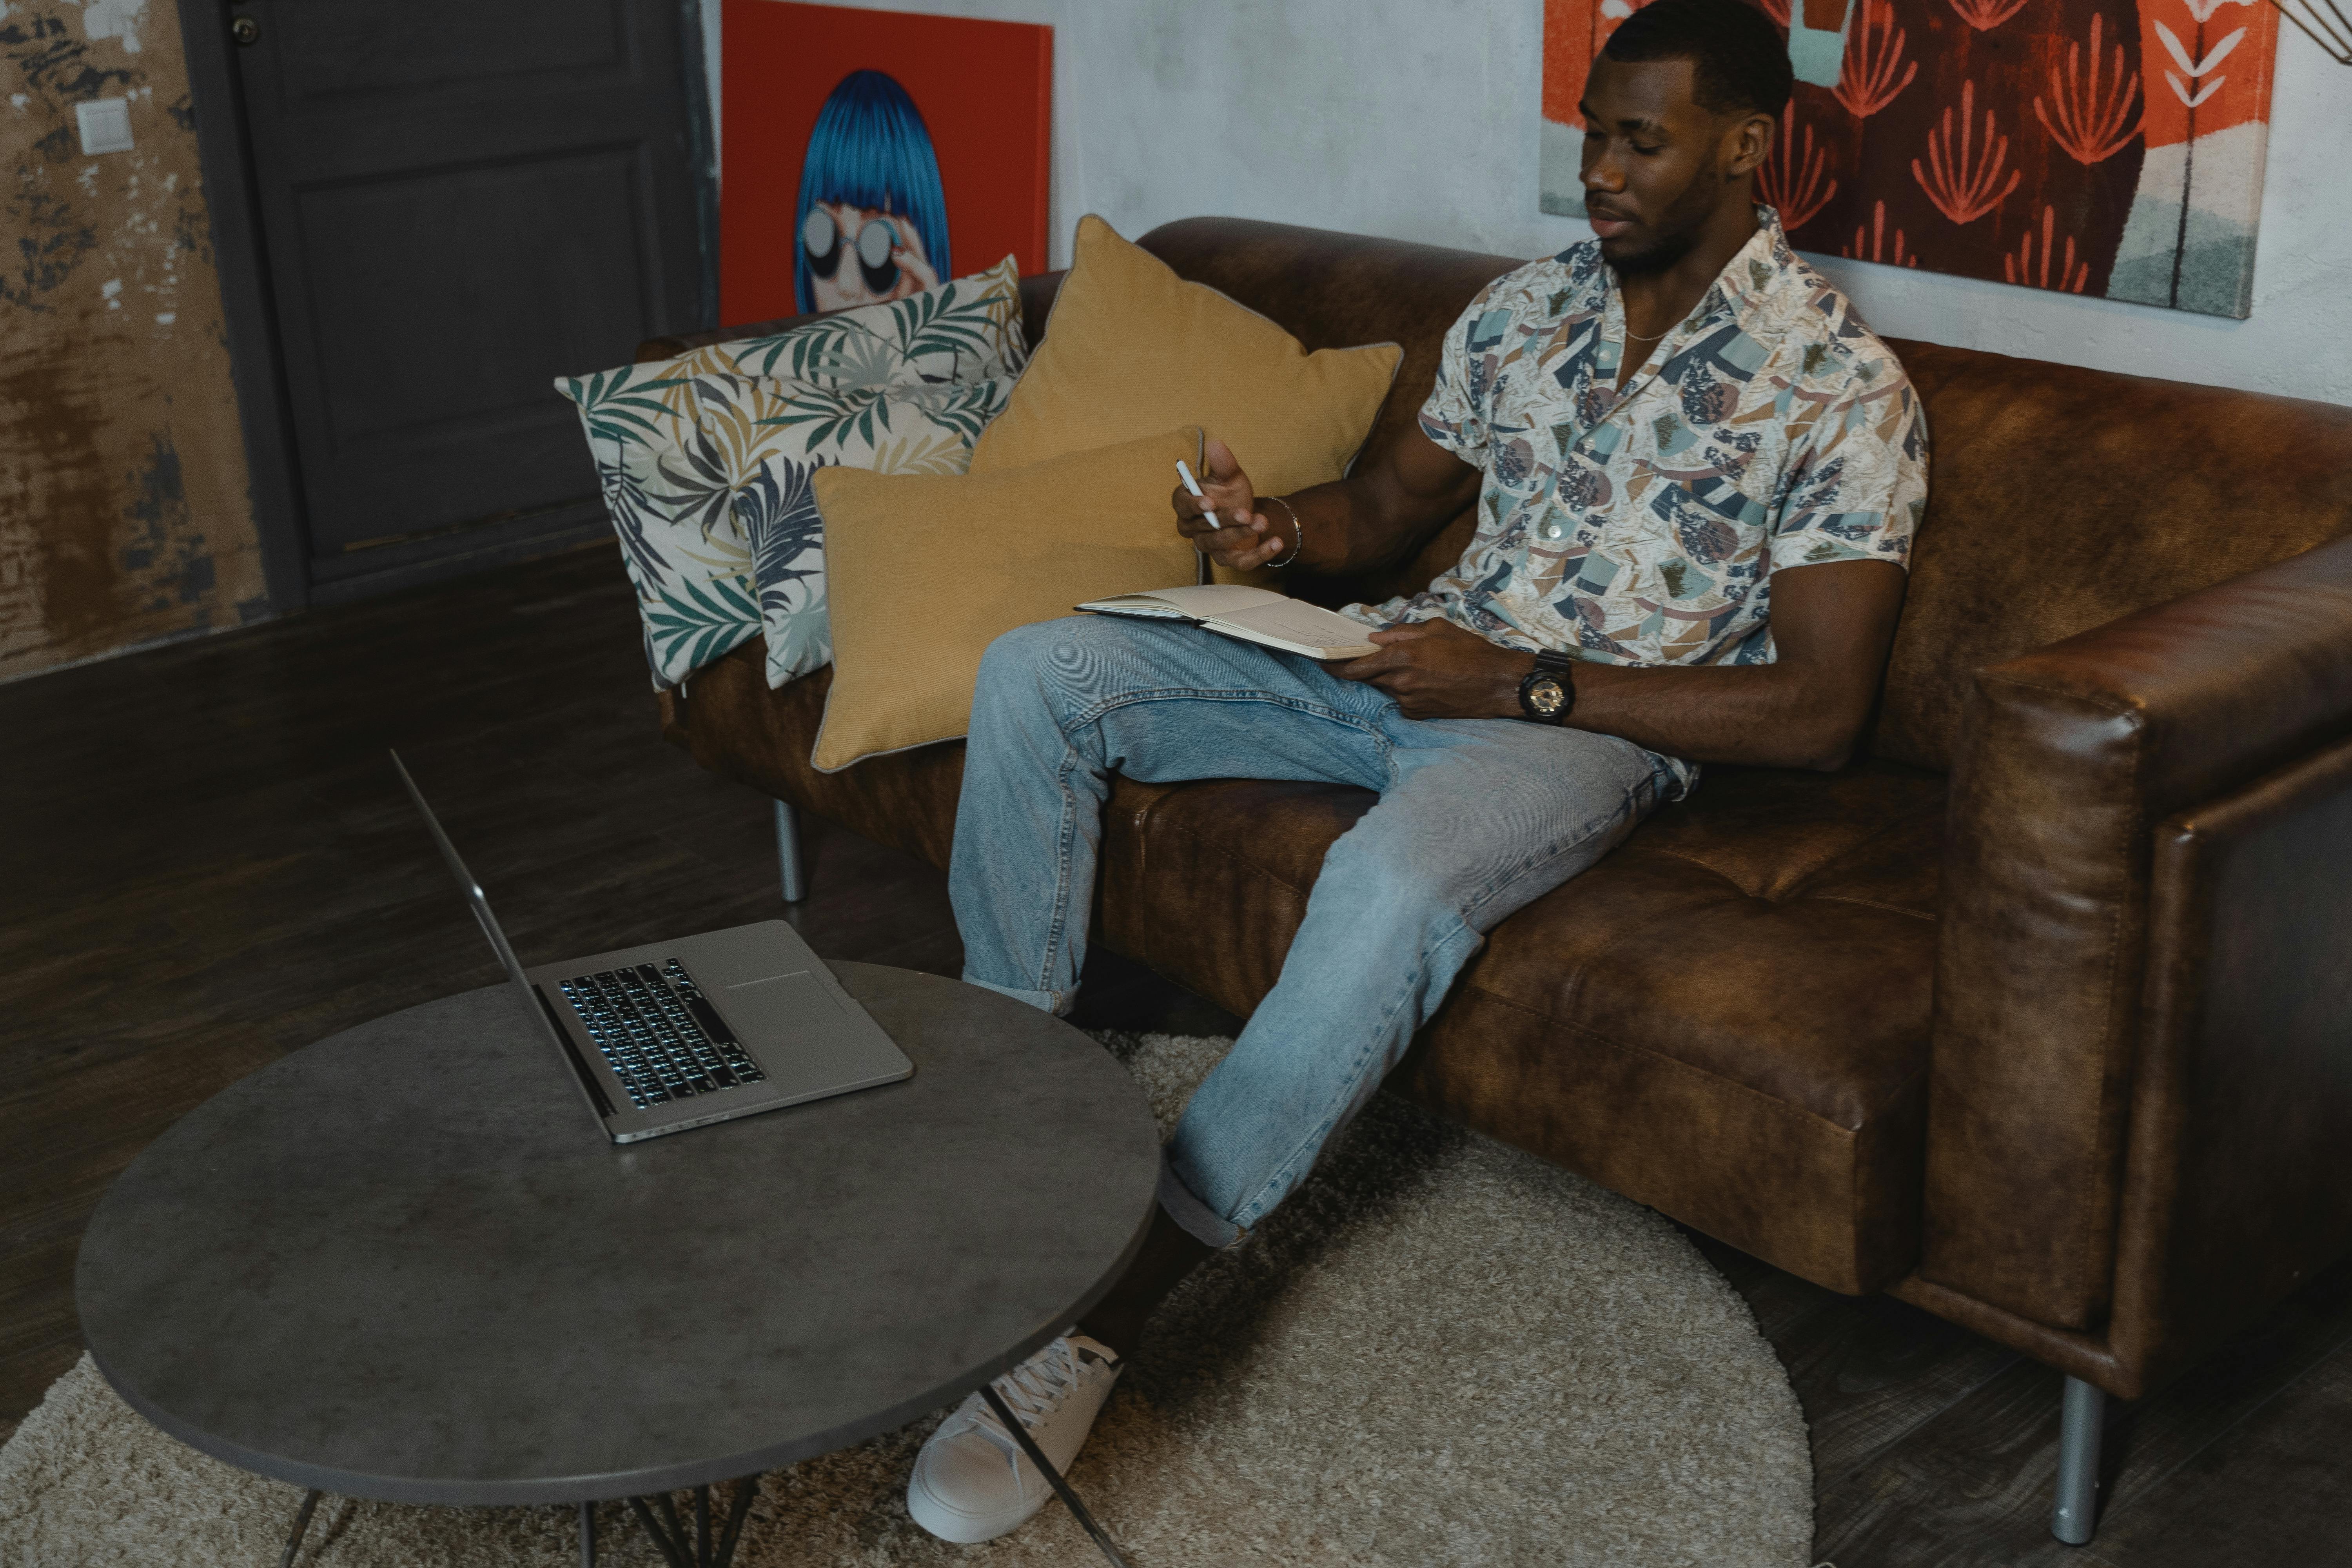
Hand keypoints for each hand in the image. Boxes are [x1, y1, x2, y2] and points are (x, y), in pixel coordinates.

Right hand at [1170, 436, 1294, 570]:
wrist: (1249, 512)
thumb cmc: (1230, 493)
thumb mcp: (1230, 476)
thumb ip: (1223, 463)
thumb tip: (1215, 444)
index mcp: (1187, 504)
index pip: (1182, 506)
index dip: (1193, 506)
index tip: (1208, 502)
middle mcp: (1194, 528)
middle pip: (1204, 527)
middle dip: (1225, 520)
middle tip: (1245, 513)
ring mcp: (1210, 546)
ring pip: (1220, 544)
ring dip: (1241, 534)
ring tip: (1262, 522)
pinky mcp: (1229, 559)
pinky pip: (1241, 562)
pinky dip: (1259, 554)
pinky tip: (1276, 542)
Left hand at [1331, 618, 1532, 720]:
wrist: (1498, 683)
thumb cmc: (1471, 650)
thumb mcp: (1437, 628)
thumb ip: (1403, 632)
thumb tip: (1376, 638)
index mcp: (1403, 656)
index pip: (1356, 666)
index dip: (1336, 666)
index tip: (1323, 662)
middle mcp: (1400, 681)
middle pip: (1367, 678)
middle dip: (1364, 669)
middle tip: (1371, 658)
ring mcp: (1409, 700)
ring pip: (1386, 688)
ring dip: (1391, 677)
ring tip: (1418, 667)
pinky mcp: (1418, 713)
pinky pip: (1401, 700)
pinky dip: (1406, 690)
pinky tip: (1428, 682)